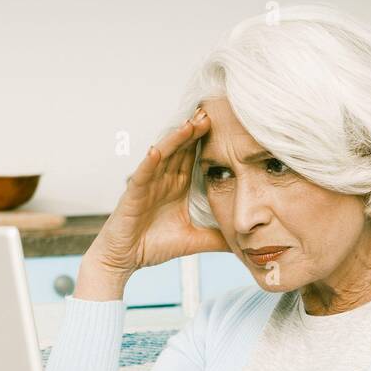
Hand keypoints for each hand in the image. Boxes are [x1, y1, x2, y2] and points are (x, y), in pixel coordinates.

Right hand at [87, 107, 230, 276]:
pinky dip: (149, 162)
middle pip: (181, 149)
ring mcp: (148, 184)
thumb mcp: (194, 241)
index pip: (195, 157)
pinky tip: (157, 151)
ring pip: (164, 155)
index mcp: (178, 186)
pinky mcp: (133, 193)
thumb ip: (218, 238)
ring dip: (176, 139)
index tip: (227, 126)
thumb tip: (245, 242)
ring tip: (191, 123)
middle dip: (195, 130)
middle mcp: (164, 180)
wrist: (124, 259)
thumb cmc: (153, 246)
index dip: (208, 141)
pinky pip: (142, 173)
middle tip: (213, 111)